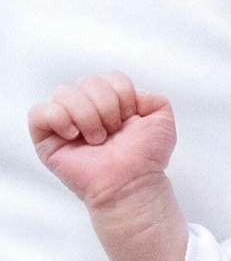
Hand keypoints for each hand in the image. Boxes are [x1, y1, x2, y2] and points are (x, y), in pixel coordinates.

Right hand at [29, 71, 176, 208]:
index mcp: (109, 102)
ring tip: (96, 140)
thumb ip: (155, 98)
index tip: (129, 119)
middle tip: (112, 133)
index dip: (123, 95)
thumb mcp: (162, 121)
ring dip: (87, 116)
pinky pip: (38, 111)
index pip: (110, 77)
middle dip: (106, 106)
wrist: (132, 182)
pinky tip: (73, 135)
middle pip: (88, 81)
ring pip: (64, 92)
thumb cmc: (146, 157)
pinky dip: (58, 118)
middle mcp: (86, 108)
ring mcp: (64, 122)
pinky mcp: (45, 137)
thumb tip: (134, 94)